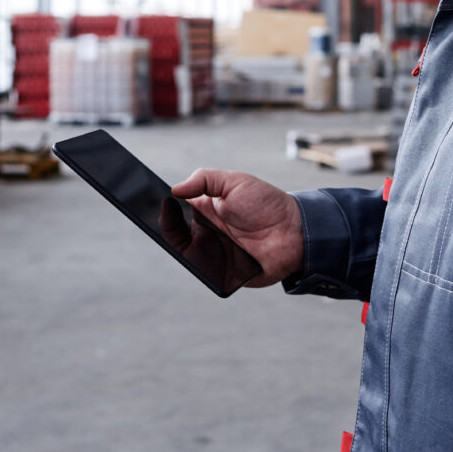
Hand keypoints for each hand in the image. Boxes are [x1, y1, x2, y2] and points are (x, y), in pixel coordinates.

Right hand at [172, 169, 303, 287]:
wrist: (294, 231)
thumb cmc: (266, 203)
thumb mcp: (234, 181)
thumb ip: (204, 179)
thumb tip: (175, 189)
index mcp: (206, 209)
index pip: (176, 209)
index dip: (164, 205)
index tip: (158, 198)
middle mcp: (206, 231)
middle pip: (174, 232)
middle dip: (165, 223)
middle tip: (163, 212)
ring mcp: (213, 252)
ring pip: (184, 252)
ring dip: (177, 241)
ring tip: (177, 227)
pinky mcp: (222, 272)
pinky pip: (202, 270)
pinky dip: (195, 262)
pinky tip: (195, 247)